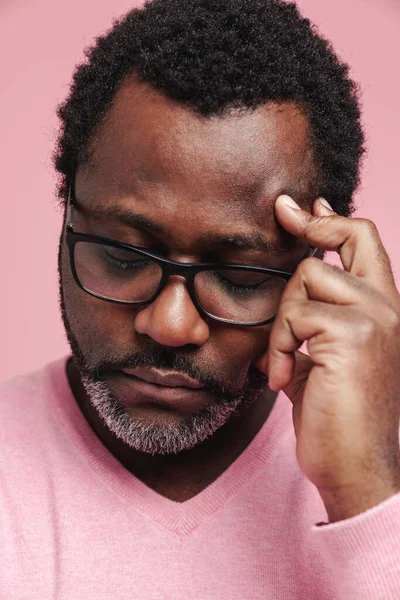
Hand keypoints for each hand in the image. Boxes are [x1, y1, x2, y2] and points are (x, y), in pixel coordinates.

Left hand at [254, 195, 399, 521]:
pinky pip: (295, 314)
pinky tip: (280, 378)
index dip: (334, 220)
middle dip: (314, 224)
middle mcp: (389, 306)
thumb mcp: (321, 356)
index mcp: (385, 310)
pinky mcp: (354, 333)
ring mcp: (377, 317)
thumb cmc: (335, 413)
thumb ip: (312, 317)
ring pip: (309, 275)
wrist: (354, 466)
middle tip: (285, 215)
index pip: (366, 246)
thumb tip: (295, 287)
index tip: (305, 207)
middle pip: (355, 234)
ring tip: (282, 360)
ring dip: (283, 318)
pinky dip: (278, 345)